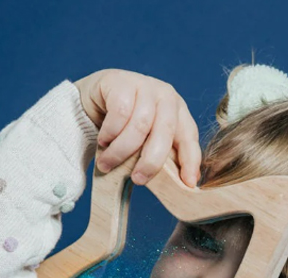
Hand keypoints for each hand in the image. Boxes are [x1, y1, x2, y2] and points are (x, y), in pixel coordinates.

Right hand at [74, 69, 200, 187]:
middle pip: (165, 133)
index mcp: (179, 111)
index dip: (190, 161)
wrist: (96, 99)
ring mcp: (145, 86)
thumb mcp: (148, 140)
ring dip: (121, 151)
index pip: (189, 137)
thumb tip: (183, 184)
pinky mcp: (122, 82)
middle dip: (151, 162)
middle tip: (138, 180)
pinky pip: (119, 114)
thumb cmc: (127, 126)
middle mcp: (166, 96)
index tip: (187, 184)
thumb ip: (162, 156)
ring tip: (107, 164)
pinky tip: (103, 141)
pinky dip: (110, 133)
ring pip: (139, 126)